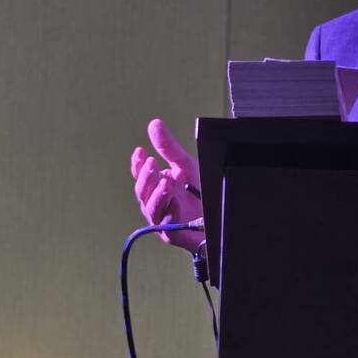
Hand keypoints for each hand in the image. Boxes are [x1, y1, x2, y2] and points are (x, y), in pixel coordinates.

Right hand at [130, 118, 204, 254]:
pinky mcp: (172, 233)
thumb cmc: (200, 191)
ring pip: (151, 207)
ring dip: (156, 193)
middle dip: (146, 177)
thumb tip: (154, 124)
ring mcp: (162, 219)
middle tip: (152, 163)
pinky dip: (168, 209)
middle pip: (142, 191)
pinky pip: (165, 222)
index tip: (140, 151)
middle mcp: (155, 202)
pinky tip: (174, 198)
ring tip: (164, 180)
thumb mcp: (185, 165)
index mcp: (156, 186)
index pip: (140, 175)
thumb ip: (169, 148)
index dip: (137, 164)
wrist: (220, 215)